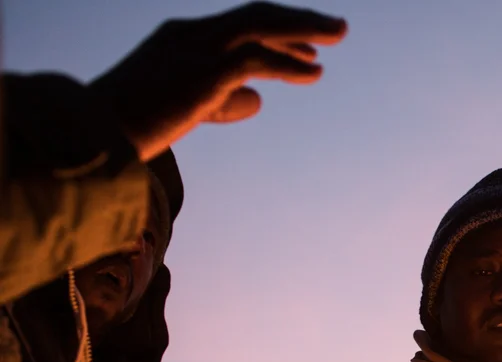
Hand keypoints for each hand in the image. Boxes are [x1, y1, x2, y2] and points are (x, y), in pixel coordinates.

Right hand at [89, 2, 347, 160]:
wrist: (95, 137)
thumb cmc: (131, 128)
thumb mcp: (183, 108)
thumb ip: (221, 100)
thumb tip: (257, 100)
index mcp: (180, 37)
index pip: (237, 24)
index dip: (277, 32)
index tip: (307, 45)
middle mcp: (190, 34)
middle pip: (255, 15)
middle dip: (298, 19)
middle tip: (336, 27)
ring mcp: (197, 50)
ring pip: (261, 25)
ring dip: (304, 28)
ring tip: (339, 34)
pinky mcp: (206, 73)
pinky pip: (258, 59)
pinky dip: (290, 63)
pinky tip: (316, 71)